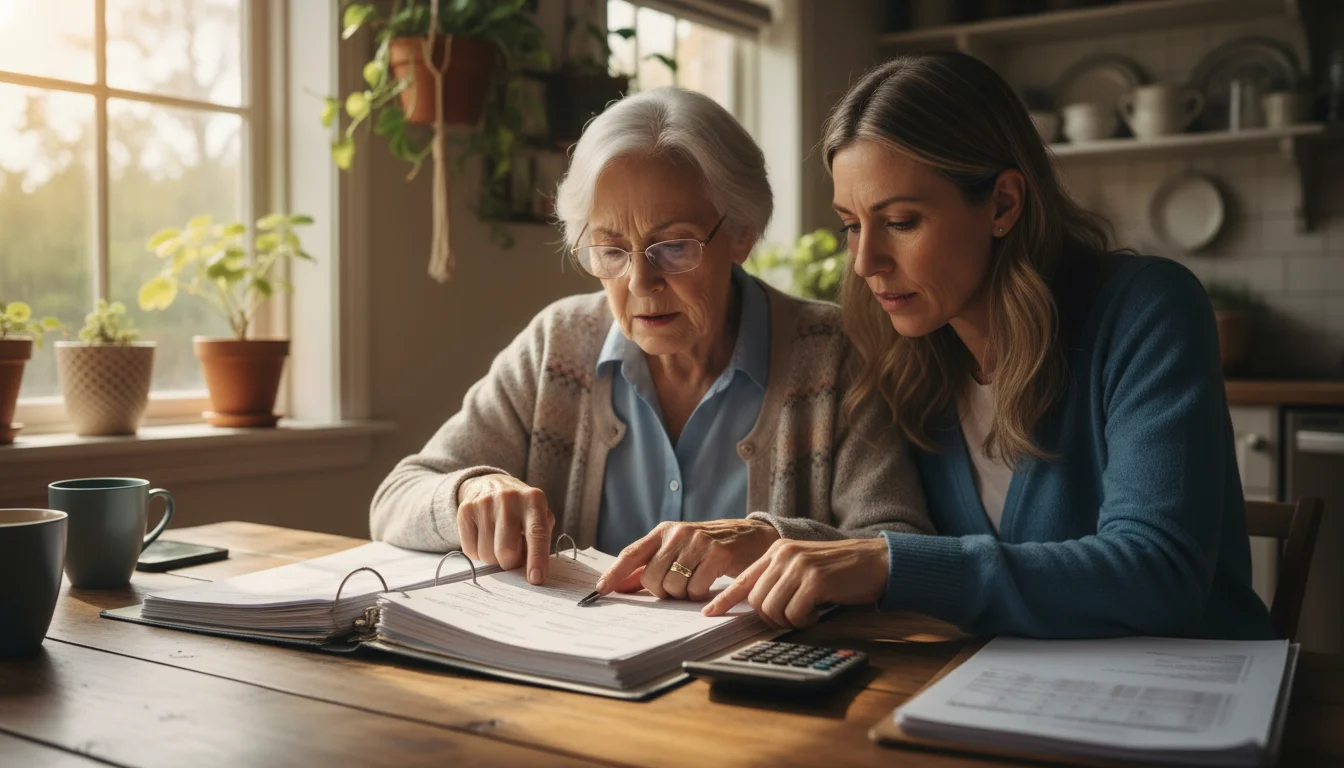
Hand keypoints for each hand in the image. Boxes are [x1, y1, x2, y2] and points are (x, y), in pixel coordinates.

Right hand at [457, 473, 553, 584]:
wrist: (491, 483)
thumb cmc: (522, 509)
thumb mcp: (540, 516)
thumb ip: (540, 541)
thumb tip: (532, 572)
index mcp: (534, 501)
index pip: (537, 534)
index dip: (537, 559)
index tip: (536, 579)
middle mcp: (509, 499)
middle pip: (506, 551)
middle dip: (510, 563)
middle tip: (513, 557)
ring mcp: (485, 503)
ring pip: (487, 555)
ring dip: (494, 558)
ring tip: (499, 543)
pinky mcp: (465, 510)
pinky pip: (470, 550)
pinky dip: (479, 553)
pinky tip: (484, 538)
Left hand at [595, 519, 780, 600]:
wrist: (752, 536)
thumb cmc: (710, 548)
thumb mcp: (678, 550)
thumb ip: (650, 567)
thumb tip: (618, 586)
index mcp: (664, 531)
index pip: (632, 554)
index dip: (615, 573)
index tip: (600, 590)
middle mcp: (678, 533)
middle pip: (652, 579)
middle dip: (663, 592)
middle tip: (679, 587)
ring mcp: (698, 542)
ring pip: (674, 586)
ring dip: (684, 594)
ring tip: (696, 582)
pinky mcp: (717, 554)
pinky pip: (696, 589)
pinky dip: (700, 595)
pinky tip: (709, 584)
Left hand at [702, 538, 889, 628]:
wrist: (876, 561)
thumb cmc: (839, 571)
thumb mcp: (803, 568)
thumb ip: (779, 579)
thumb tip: (757, 606)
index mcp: (776, 552)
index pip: (743, 579)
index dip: (725, 600)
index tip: (709, 613)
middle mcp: (783, 555)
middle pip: (756, 600)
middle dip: (770, 618)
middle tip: (793, 617)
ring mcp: (798, 566)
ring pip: (772, 609)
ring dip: (789, 620)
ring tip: (808, 613)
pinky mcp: (814, 580)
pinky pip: (795, 613)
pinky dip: (805, 620)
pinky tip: (819, 611)